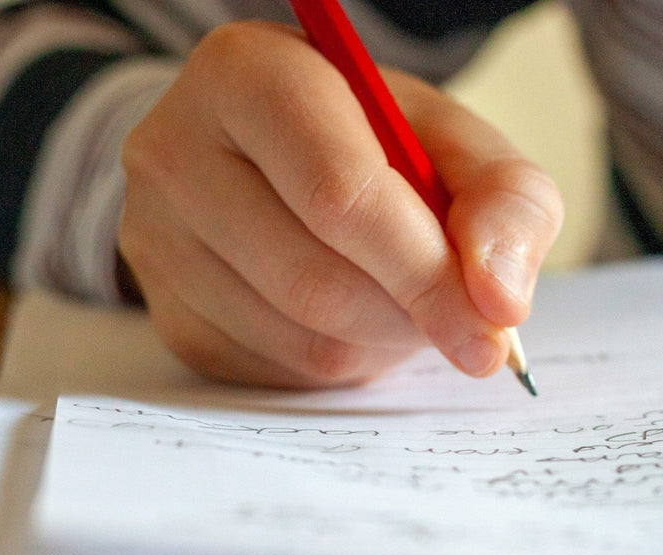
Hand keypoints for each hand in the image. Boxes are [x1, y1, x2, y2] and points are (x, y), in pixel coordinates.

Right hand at [118, 21, 561, 387]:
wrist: (286, 164)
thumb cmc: (379, 146)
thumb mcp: (459, 146)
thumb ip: (507, 202)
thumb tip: (500, 299)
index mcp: (250, 75)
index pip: (340, 194)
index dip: (426, 272)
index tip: (489, 327)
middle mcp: (175, 151)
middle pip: (316, 279)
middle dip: (410, 314)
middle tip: (456, 315)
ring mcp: (156, 239)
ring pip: (300, 337)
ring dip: (380, 340)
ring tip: (400, 298)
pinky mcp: (166, 312)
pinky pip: (277, 372)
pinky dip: (340, 360)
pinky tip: (351, 318)